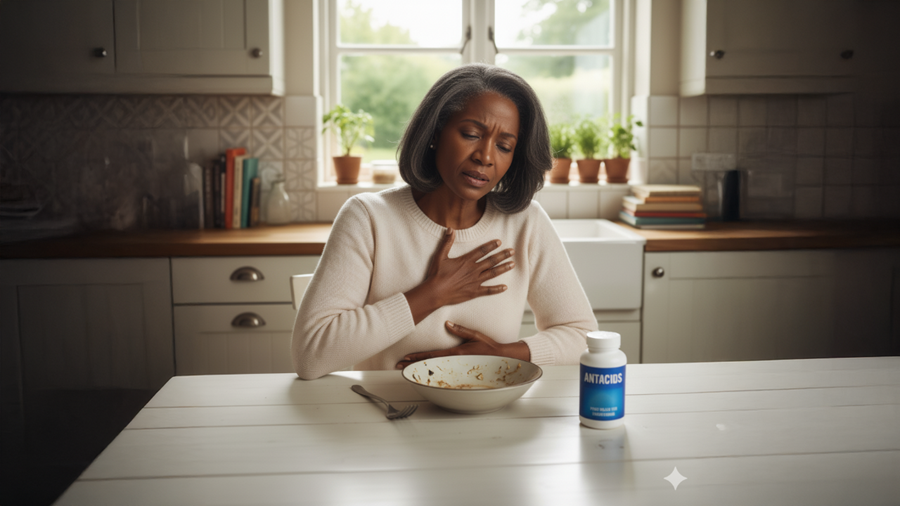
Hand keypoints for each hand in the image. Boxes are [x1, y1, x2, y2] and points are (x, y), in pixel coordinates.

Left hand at [395, 321, 529, 368]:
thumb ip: (460, 329)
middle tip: (398, 365)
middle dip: (413, 364)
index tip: (405, 357)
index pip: (432, 355)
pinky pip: (443, 370)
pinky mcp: (460, 369)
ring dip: (419, 368)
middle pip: (429, 363)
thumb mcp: (475, 334)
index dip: (417, 356)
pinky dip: (432, 370)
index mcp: (456, 352)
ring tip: (405, 368)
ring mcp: (457, 366)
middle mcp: (454, 361)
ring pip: (434, 367)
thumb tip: (447, 323)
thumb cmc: (489, 346)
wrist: (502, 358)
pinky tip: (423, 371)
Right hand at [404, 228, 514, 323]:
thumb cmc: (436, 274)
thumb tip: (450, 229)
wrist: (435, 292)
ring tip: (512, 264)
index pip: (482, 251)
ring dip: (503, 268)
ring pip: (493, 273)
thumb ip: (447, 242)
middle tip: (512, 251)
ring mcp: (475, 282)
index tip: (500, 242)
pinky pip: (488, 291)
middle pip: (491, 261)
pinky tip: (505, 287)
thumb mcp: (440, 256)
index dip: (491, 245)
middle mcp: (473, 270)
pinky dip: (497, 289)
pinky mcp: (474, 292)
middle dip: (503, 255)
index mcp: (466, 261)